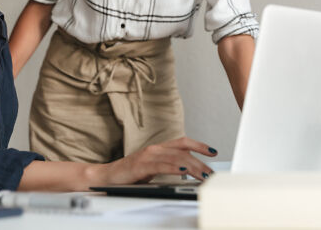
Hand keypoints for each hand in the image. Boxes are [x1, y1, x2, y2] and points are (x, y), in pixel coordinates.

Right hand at [101, 137, 216, 184]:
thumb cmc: (129, 175)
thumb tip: (187, 173)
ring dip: (193, 166)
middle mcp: (154, 149)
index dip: (199, 145)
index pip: (182, 143)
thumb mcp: (152, 170)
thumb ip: (167, 168)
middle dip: (200, 162)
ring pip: (175, 158)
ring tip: (204, 174)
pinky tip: (184, 170)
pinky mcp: (141, 165)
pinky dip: (174, 167)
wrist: (107, 177)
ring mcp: (147, 156)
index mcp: (158, 149)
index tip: (213, 151)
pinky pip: (161, 165)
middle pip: (183, 152)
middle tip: (212, 173)